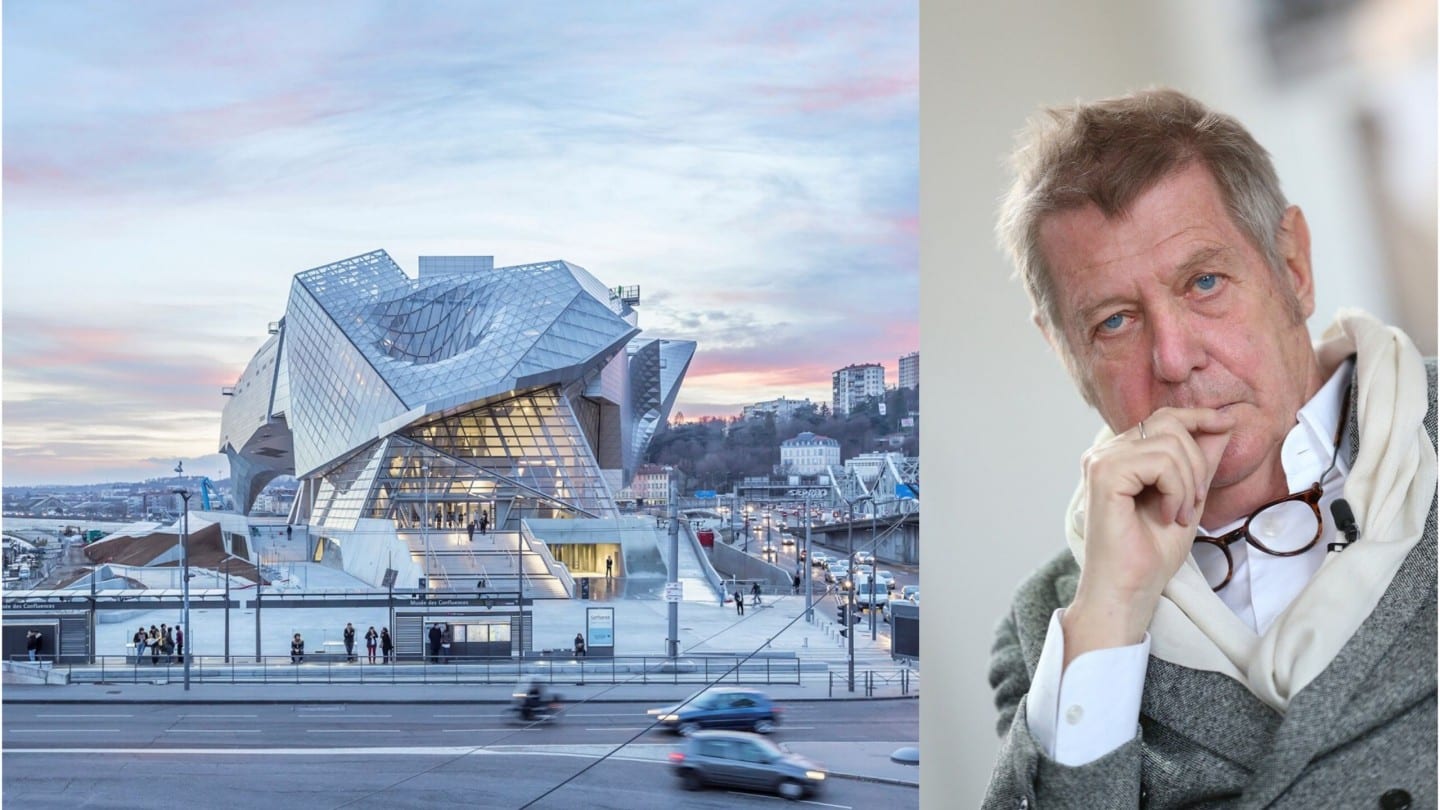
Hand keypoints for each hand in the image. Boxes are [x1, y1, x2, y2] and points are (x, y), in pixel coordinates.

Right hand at [1061, 407, 1233, 666]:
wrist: (1130, 591)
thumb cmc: (1151, 554)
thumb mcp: (1188, 498)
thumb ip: (1200, 462)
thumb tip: (1221, 425)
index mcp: (1119, 456)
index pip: (1162, 418)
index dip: (1197, 416)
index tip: (1228, 422)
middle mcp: (1104, 453)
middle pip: (1169, 424)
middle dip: (1197, 462)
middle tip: (1193, 504)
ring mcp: (1101, 462)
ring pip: (1169, 444)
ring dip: (1189, 482)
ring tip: (1180, 515)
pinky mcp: (1105, 475)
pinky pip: (1160, 462)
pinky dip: (1176, 490)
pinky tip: (1168, 515)